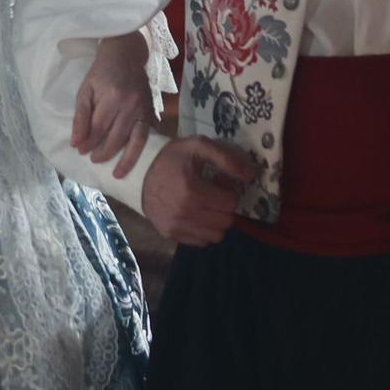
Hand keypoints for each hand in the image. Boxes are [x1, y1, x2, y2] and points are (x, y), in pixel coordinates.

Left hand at [71, 31, 156, 175]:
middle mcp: (130, 105)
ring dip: (126, 160)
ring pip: (135, 140)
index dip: (88, 142)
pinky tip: (135, 160)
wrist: (126, 55)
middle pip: (116, 137)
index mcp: (111, 98)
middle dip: (103, 152)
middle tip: (93, 160)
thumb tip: (76, 142)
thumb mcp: (85, 90)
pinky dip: (141, 149)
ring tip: (117, 174)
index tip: (80, 151)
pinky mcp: (151, 111)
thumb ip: (81, 116)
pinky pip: (147, 135)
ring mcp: (143, 109)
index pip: (98, 128)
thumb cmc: (101, 72)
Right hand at [139, 137, 259, 245]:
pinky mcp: (171, 234)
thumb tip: (252, 176)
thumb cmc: (170, 158)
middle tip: (214, 194)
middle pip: (226, 221)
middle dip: (225, 207)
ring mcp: (177, 226)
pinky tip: (196, 214)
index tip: (218, 182)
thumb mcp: (197, 147)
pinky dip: (204, 230)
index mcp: (193, 190)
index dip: (229, 191)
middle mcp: (185, 213)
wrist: (137, 173)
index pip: (231, 202)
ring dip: (217, 221)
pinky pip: (202, 242)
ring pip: (217, 235)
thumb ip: (227, 158)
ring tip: (206, 206)